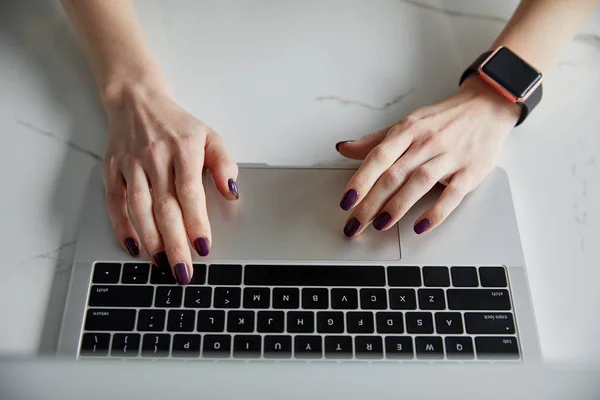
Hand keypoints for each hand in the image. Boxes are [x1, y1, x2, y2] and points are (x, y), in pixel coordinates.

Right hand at [101, 83, 237, 283]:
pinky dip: (121, 226)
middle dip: (175, 242)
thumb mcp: (210, 136)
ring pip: (138, 208)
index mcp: (183, 150)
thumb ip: (224, 165)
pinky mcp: (112, 170)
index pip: (190, 192)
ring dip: (150, 239)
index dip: (196, 222)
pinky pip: (114, 202)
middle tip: (183, 270)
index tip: (203, 247)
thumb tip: (231, 193)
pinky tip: (133, 246)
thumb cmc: (177, 125)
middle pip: (164, 207)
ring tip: (161, 263)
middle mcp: (155, 158)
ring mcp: (131, 164)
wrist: (137, 101)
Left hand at [337, 76, 520, 236]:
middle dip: (371, 202)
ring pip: (420, 182)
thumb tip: (343, 148)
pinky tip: (420, 225)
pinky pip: (453, 194)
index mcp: (407, 131)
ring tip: (381, 224)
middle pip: (394, 174)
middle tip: (355, 224)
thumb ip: (375, 141)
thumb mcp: (407, 124)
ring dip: (398, 206)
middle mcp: (426, 143)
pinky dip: (436, 211)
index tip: (346, 201)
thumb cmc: (443, 120)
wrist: (487, 107)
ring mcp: (450, 157)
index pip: (378, 157)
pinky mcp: (470, 171)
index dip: (361, 180)